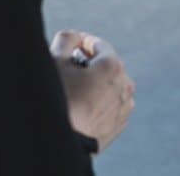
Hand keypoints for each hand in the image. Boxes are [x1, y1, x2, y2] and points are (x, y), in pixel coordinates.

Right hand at [51, 30, 134, 152]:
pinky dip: (102, 100)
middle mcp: (124, 85)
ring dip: (98, 82)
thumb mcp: (55, 62)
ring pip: (111, 85)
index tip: (72, 44)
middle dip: (90, 63)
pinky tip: (84, 105)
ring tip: (77, 88)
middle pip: (107, 65)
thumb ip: (67, 39)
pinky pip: (112, 105)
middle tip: (71, 66)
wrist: (55, 143)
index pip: (99, 45)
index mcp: (113, 66)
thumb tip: (75, 36)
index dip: (83, 42)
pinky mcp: (118, 125)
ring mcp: (123, 107)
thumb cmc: (55, 100)